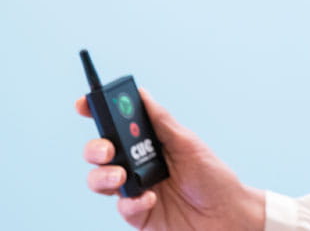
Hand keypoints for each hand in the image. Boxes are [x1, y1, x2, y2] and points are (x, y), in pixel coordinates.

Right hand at [77, 88, 264, 229]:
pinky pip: (122, 207)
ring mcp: (134, 189)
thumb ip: (161, 121)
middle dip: (95, 148)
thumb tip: (141, 94)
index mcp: (148, 141)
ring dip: (103, 176)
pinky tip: (150, 198)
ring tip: (121, 176)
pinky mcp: (137, 214)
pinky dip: (132, 202)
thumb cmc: (212, 176)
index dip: (95, 112)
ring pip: (99, 180)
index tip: (82, 104)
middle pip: (100, 152)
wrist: (227, 215)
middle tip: (107, 150)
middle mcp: (136, 164)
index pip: (115, 124)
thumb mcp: (188, 143)